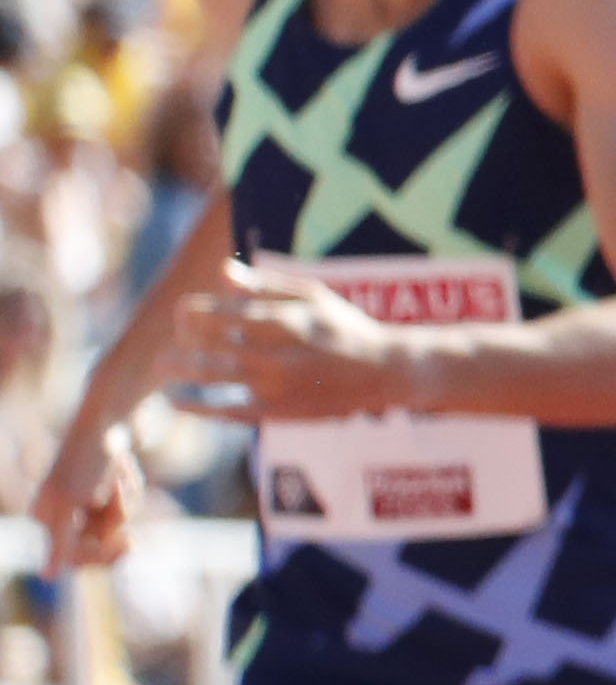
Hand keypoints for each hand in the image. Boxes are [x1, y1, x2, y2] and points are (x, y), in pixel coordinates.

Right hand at [27, 423, 138, 571]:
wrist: (112, 413)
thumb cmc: (88, 457)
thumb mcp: (70, 503)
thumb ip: (59, 542)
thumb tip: (48, 578)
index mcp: (46, 518)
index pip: (77, 560)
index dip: (104, 555)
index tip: (129, 542)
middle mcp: (63, 510)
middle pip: (101, 542)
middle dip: (117, 518)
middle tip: (116, 491)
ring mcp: (85, 497)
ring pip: (118, 521)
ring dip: (127, 498)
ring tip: (118, 472)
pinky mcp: (107, 483)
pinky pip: (126, 502)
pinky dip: (131, 486)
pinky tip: (123, 464)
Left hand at [183, 264, 419, 421]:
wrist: (383, 372)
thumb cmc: (345, 327)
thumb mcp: (313, 296)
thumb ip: (265, 286)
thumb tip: (223, 272)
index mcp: (282, 320)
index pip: (215, 313)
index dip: (189, 313)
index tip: (181, 314)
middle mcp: (275, 353)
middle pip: (206, 345)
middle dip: (179, 341)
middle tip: (169, 342)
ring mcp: (275, 386)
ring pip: (211, 377)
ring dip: (179, 371)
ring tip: (162, 368)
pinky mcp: (277, 412)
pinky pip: (225, 410)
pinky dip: (197, 405)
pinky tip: (178, 400)